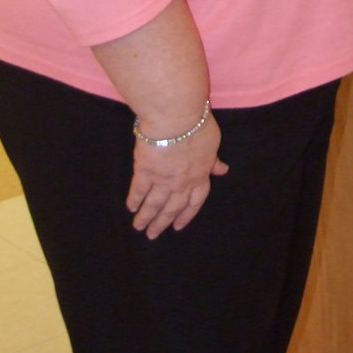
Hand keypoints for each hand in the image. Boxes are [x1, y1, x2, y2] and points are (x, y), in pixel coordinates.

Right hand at [127, 116, 227, 237]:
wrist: (176, 117)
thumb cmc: (198, 124)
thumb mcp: (212, 141)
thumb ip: (213, 160)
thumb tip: (222, 170)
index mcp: (200, 174)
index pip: (195, 200)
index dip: (187, 214)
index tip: (179, 226)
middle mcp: (181, 182)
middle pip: (172, 207)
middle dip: (162, 222)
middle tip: (153, 235)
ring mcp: (162, 178)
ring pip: (154, 203)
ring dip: (146, 217)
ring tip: (138, 227)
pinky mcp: (144, 170)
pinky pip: (139, 189)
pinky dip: (134, 200)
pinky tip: (130, 207)